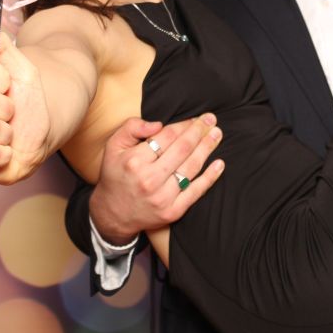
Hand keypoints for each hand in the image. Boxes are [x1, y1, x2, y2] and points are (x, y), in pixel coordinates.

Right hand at [0, 17, 50, 184]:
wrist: (37, 137)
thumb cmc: (27, 101)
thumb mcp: (23, 71)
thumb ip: (1, 45)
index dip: (1, 78)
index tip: (10, 85)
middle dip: (7, 108)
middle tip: (10, 112)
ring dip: (6, 132)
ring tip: (7, 132)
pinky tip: (3, 150)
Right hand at [89, 113, 225, 244]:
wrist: (113, 214)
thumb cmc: (116, 175)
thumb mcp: (113, 146)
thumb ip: (132, 127)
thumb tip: (158, 124)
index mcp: (135, 160)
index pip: (167, 136)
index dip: (184, 125)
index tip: (195, 118)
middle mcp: (149, 179)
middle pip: (182, 149)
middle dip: (200, 131)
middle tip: (212, 120)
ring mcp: (162, 197)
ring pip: (191, 167)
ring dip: (207, 148)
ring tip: (217, 135)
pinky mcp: (173, 211)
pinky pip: (196, 191)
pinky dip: (210, 177)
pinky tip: (219, 164)